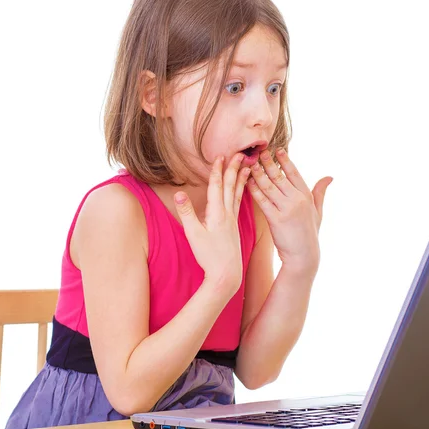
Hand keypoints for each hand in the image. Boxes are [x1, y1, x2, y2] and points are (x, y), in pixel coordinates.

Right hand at [173, 153, 250, 294]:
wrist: (227, 274)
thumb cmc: (208, 256)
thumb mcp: (193, 234)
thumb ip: (187, 213)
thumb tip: (179, 193)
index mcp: (217, 214)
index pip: (217, 187)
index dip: (217, 170)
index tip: (220, 155)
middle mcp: (228, 214)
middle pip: (231, 187)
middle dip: (233, 169)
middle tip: (239, 154)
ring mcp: (233, 221)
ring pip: (238, 194)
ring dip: (242, 179)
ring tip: (248, 167)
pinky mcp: (235, 227)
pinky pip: (239, 204)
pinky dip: (242, 193)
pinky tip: (244, 190)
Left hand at [247, 148, 331, 270]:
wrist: (303, 256)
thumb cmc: (309, 234)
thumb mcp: (318, 211)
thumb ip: (320, 192)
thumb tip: (329, 177)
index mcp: (306, 196)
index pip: (294, 173)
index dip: (285, 160)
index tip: (277, 150)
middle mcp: (297, 200)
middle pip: (279, 176)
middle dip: (268, 163)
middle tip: (259, 153)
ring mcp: (286, 209)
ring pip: (269, 186)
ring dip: (258, 173)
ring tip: (250, 164)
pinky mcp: (275, 219)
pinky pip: (262, 200)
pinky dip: (254, 189)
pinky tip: (247, 182)